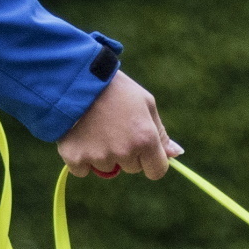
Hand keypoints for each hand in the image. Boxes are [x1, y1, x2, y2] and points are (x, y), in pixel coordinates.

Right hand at [56, 71, 182, 180]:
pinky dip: (80, 158)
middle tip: (113, 127)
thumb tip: (176, 154)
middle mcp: (124, 152)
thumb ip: (160, 133)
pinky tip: (79, 136)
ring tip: (95, 127)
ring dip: (103, 155)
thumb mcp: (145, 103)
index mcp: (146, 140)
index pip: (157, 171)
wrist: (73, 77)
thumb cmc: (115, 88)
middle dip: (126, 153)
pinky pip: (82, 170)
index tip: (143, 151)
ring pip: (107, 169)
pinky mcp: (75, 158)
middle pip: (131, 168)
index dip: (151, 162)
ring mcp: (99, 157)